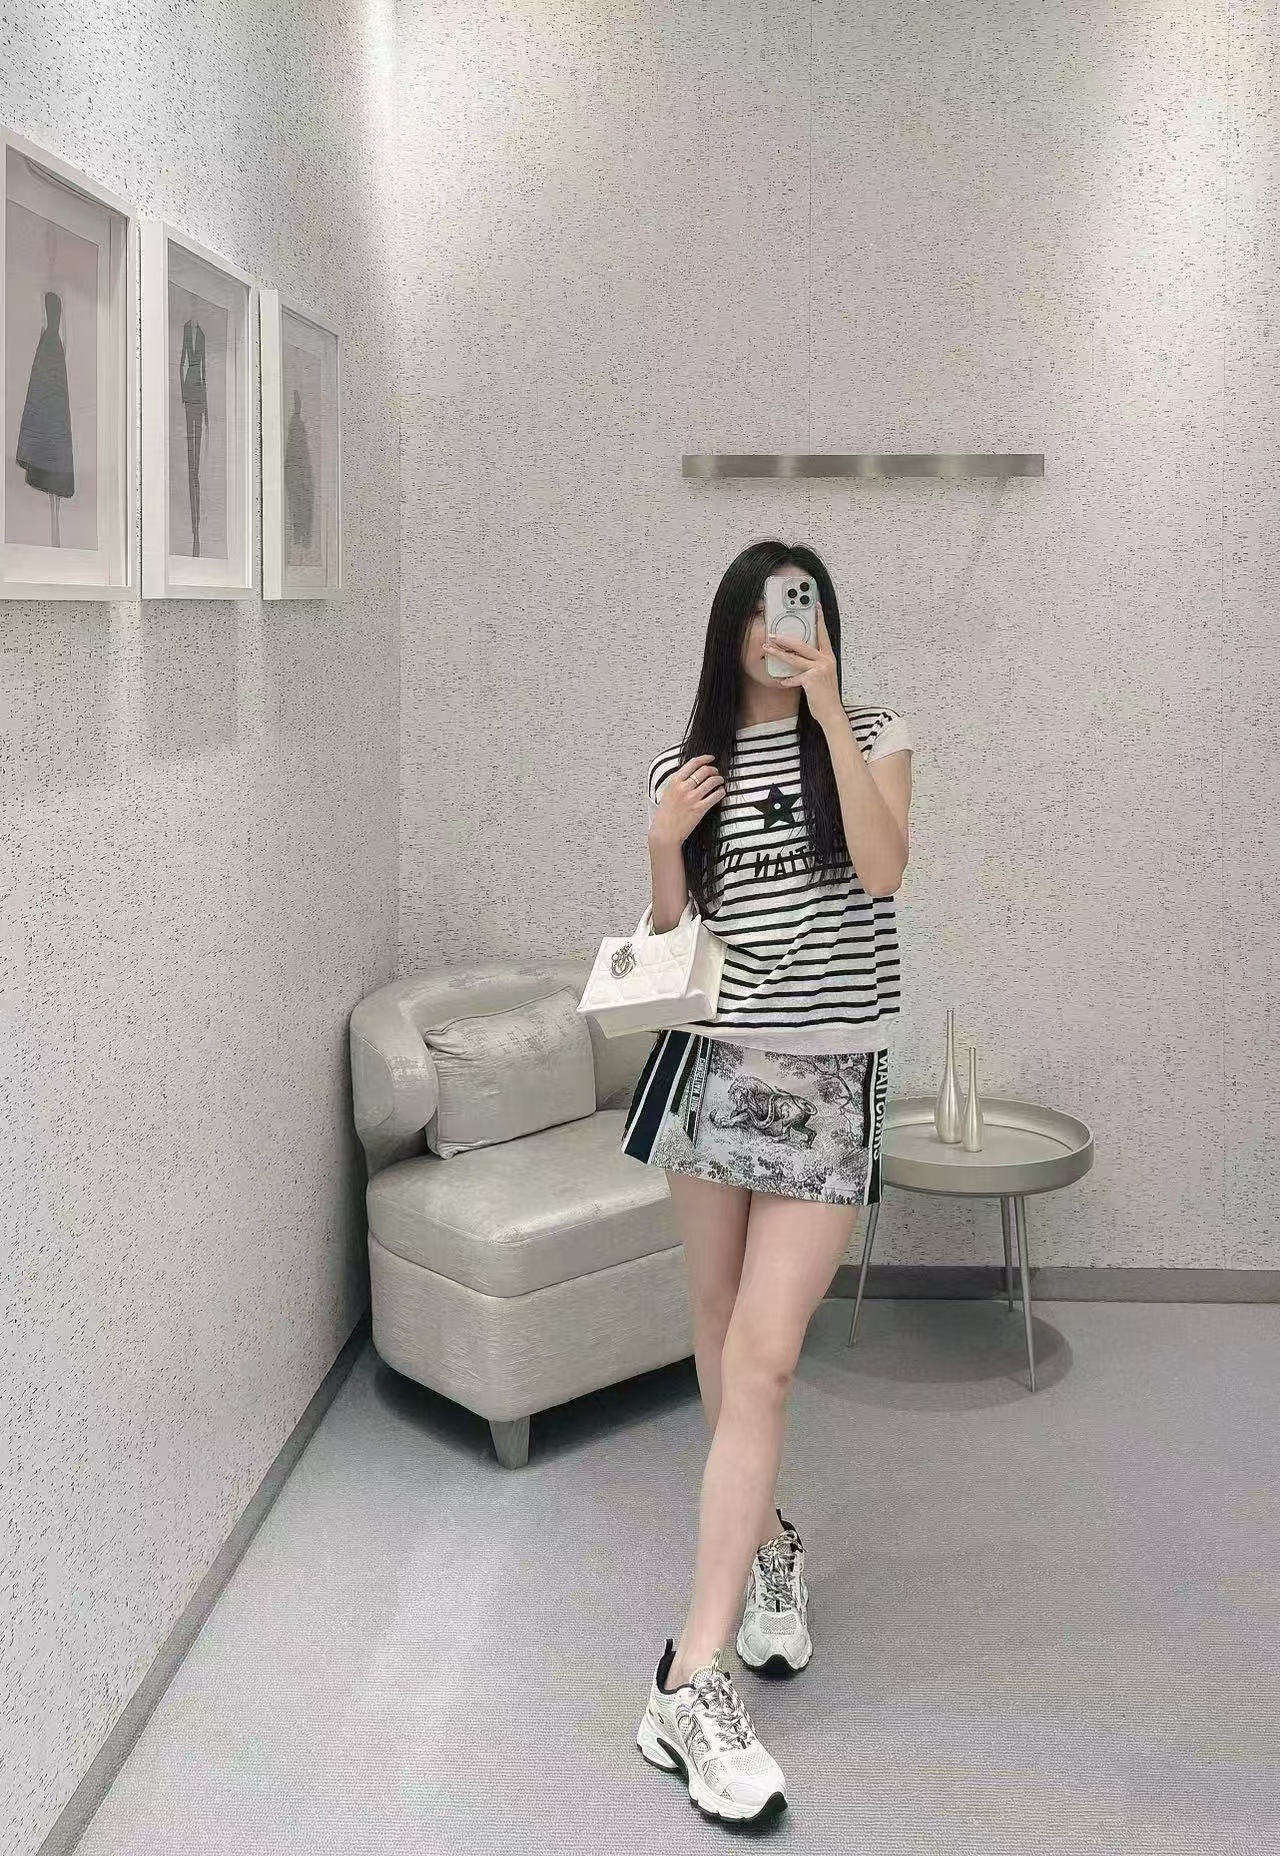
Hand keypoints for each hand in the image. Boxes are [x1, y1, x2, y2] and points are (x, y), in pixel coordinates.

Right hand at [648, 752, 725, 847]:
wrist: (664, 833)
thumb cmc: (664, 815)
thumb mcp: (667, 793)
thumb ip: (678, 783)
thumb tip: (691, 775)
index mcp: (674, 782)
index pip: (692, 763)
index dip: (705, 758)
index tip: (711, 758)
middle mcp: (683, 788)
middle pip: (704, 771)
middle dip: (713, 769)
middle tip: (716, 772)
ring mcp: (692, 798)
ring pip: (712, 781)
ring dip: (719, 779)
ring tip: (720, 781)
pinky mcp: (700, 809)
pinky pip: (715, 796)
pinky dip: (721, 792)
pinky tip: (721, 792)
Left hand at [763, 605, 844, 729]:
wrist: (832, 712)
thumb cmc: (825, 695)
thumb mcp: (823, 675)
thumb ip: (813, 663)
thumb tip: (796, 655)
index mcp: (829, 657)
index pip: (823, 634)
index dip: (819, 619)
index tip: (815, 606)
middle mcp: (826, 660)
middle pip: (802, 644)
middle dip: (785, 638)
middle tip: (772, 634)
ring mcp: (819, 669)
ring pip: (794, 658)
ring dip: (778, 653)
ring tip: (767, 648)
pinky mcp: (812, 680)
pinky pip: (794, 677)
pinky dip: (787, 680)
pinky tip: (782, 681)